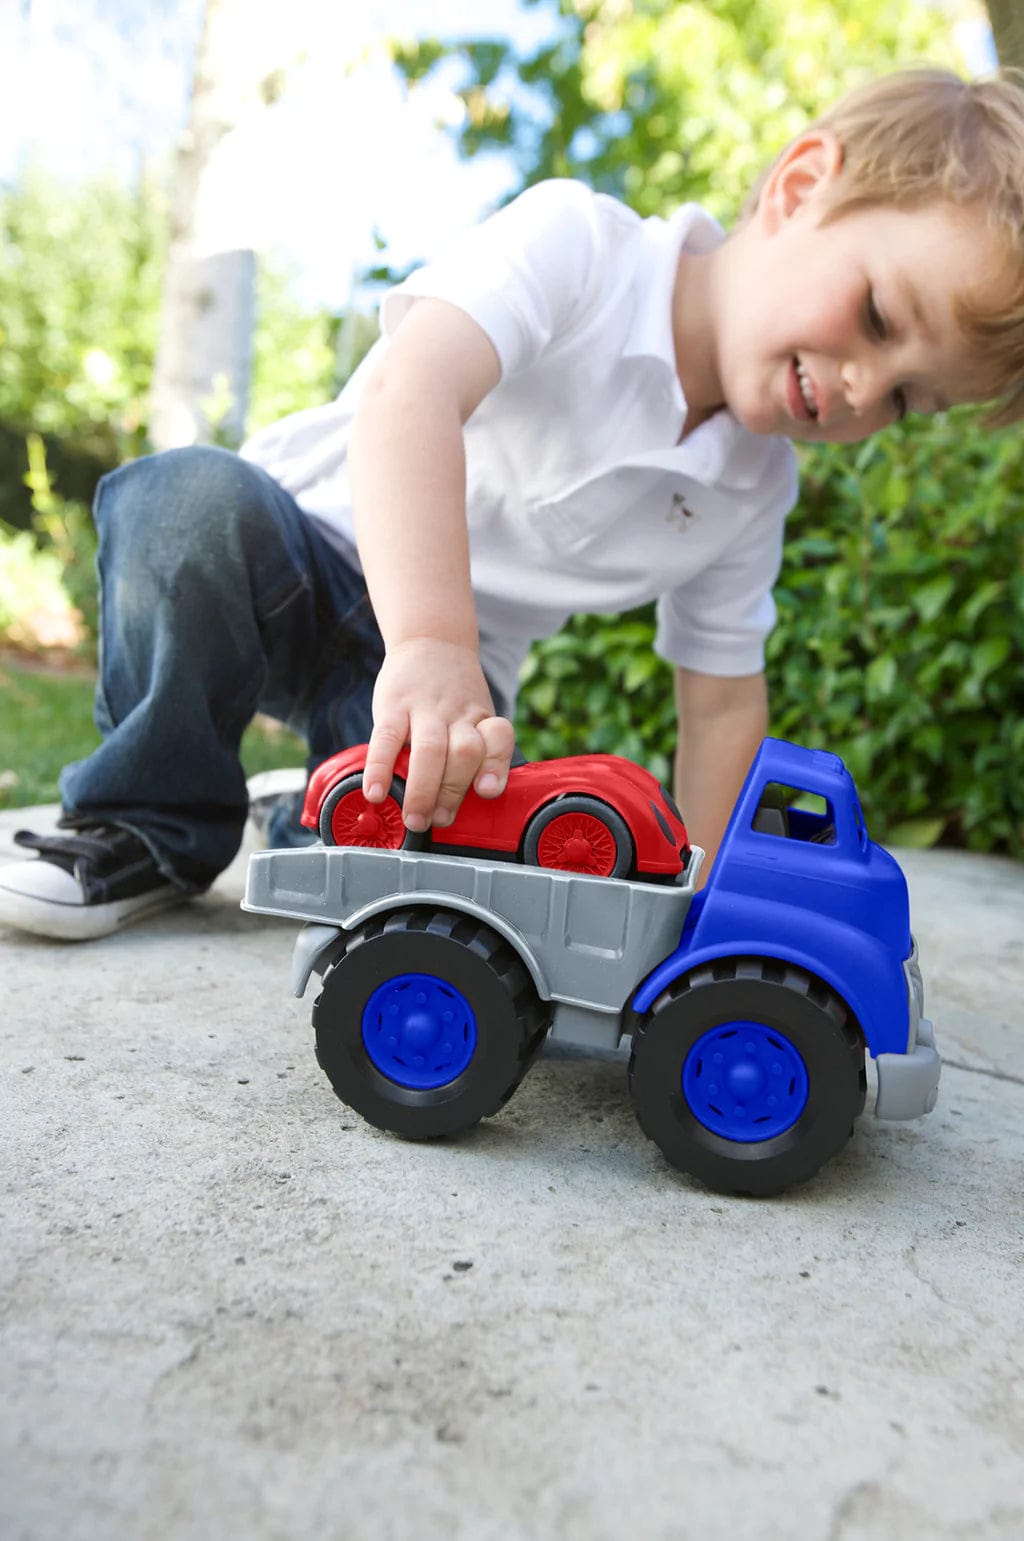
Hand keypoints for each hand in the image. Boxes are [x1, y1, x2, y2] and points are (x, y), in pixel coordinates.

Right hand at [363, 638, 515, 831]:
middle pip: (464, 753)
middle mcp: (457, 714)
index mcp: (481, 719)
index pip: (498, 739)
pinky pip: (386, 738)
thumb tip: (457, 803)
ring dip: (422, 790)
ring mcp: (425, 709)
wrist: (430, 640)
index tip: (486, 791)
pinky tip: (376, 791)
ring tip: (414, 819)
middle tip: (439, 820)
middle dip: (452, 792)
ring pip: (430, 751)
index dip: (495, 765)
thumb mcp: (475, 714)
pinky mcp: (393, 705)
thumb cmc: (454, 693)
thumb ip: (474, 752)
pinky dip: (380, 768)